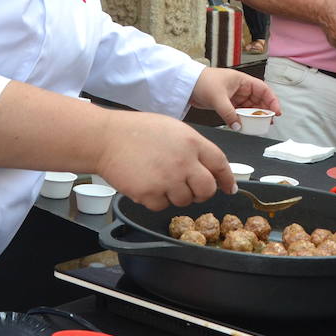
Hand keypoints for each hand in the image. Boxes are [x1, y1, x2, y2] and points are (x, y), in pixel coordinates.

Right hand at [96, 111, 234, 210]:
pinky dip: (156, 200)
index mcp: (192, 142)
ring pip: (185, 201)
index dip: (226, 178)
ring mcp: (167, 180)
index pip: (220, 163)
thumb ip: (194, 147)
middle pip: (207, 190)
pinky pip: (162, 206)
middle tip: (191, 188)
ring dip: (176, 195)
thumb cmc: (138, 130)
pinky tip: (146, 183)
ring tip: (160, 179)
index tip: (229, 187)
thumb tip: (210, 167)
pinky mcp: (150, 194)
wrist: (106, 138)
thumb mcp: (174, 129)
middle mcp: (184, 162)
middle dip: (202, 192)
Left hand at [188, 67, 281, 131]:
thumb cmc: (203, 82)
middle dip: (264, 111)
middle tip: (268, 122)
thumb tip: (238, 126)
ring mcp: (235, 96)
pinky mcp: (228, 103)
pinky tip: (244, 125)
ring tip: (258, 126)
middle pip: (259, 100)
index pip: (263, 90)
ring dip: (254, 116)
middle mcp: (241, 88)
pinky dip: (243, 119)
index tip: (276, 112)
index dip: (272, 100)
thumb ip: (229, 114)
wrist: (187, 84)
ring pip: (250, 108)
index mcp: (242, 80)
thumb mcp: (218, 98)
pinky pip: (240, 112)